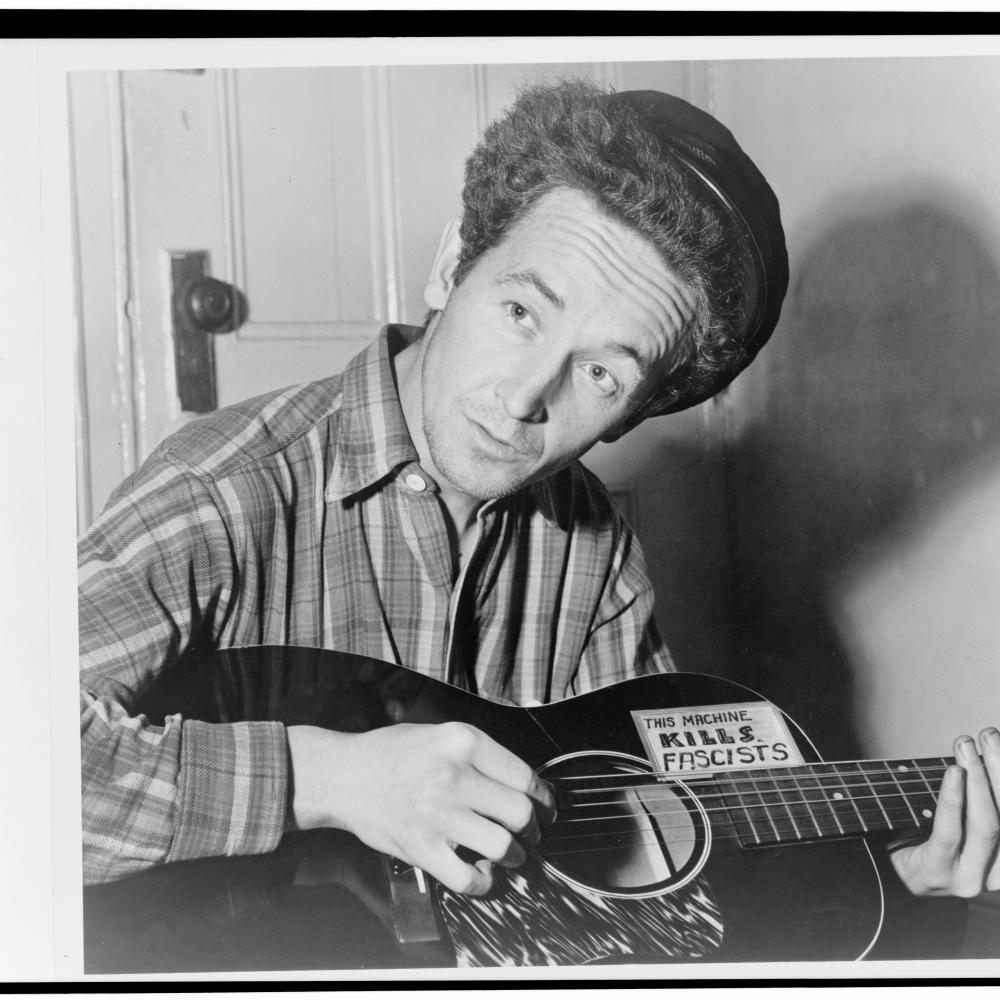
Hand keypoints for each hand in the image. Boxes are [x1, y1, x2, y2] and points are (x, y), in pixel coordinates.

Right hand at [286, 721, 555, 895]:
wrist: (342, 775)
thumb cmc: (391, 752)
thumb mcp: (439, 733)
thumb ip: (478, 753)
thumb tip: (521, 782)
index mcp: (462, 741)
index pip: (523, 775)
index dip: (542, 797)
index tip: (545, 806)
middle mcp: (454, 775)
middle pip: (519, 812)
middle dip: (532, 828)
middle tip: (529, 832)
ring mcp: (438, 813)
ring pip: (502, 846)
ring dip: (514, 856)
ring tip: (511, 854)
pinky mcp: (421, 847)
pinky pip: (469, 877)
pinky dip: (483, 881)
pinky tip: (481, 872)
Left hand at [890, 727, 999, 896]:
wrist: (886, 874)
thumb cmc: (925, 840)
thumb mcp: (961, 821)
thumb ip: (977, 800)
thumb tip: (986, 753)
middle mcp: (997, 875)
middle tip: (989, 735)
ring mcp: (970, 878)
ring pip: (986, 824)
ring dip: (978, 778)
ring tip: (967, 745)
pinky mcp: (940, 873)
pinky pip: (950, 831)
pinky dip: (953, 798)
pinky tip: (954, 773)